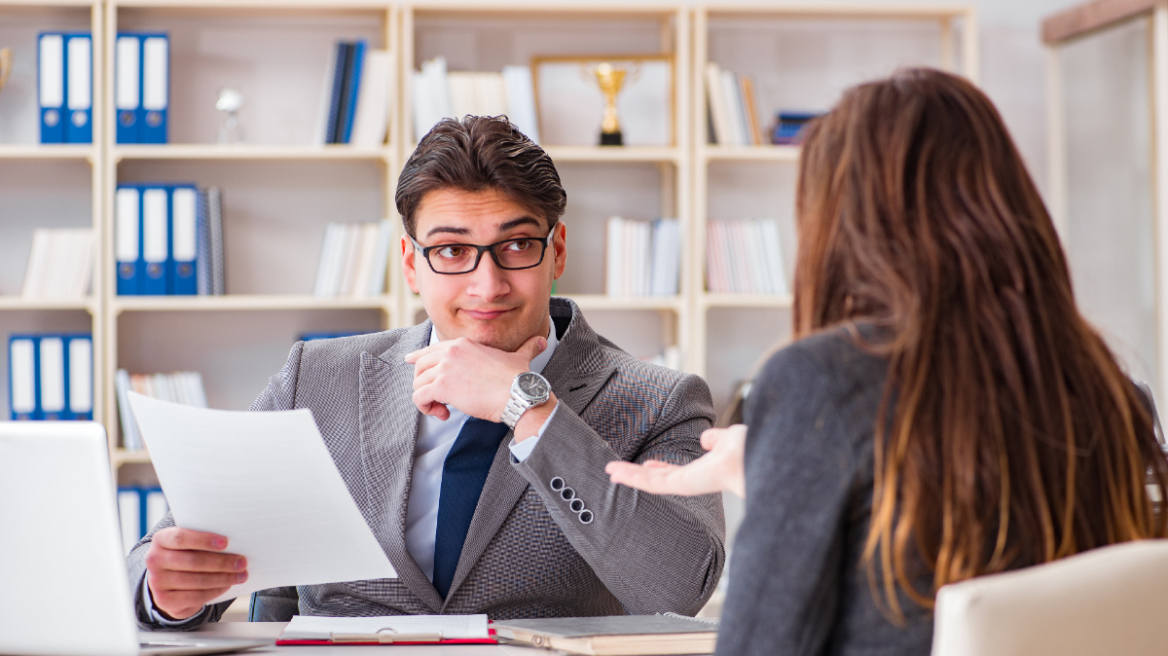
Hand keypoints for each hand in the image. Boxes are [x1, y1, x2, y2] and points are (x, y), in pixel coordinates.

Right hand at [143, 528, 246, 620]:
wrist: (167, 581)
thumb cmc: (186, 555)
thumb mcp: (188, 544)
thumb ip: (203, 540)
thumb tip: (235, 541)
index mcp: (161, 540)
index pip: (181, 538)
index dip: (204, 540)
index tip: (226, 542)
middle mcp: (154, 560)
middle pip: (193, 561)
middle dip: (221, 562)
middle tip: (242, 562)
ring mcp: (157, 582)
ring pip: (197, 580)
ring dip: (223, 578)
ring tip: (241, 575)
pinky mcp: (165, 600)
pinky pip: (195, 596)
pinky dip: (215, 590)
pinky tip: (227, 585)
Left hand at [405, 334, 546, 421]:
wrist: (519, 394)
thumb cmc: (520, 379)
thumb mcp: (521, 358)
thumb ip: (528, 348)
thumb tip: (542, 341)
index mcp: (464, 343)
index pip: (432, 348)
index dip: (418, 357)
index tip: (410, 361)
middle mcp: (451, 351)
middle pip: (420, 365)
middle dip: (423, 383)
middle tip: (437, 399)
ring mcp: (445, 368)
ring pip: (417, 383)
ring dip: (426, 399)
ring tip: (442, 409)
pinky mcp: (442, 386)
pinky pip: (418, 397)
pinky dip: (425, 409)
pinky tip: (443, 415)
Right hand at [606, 424, 746, 498]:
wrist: (754, 456)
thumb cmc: (748, 450)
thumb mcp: (728, 440)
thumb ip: (716, 439)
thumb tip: (706, 438)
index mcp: (704, 472)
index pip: (675, 473)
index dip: (659, 468)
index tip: (646, 464)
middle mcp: (694, 481)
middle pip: (659, 480)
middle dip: (638, 475)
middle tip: (617, 471)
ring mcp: (687, 485)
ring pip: (652, 483)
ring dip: (629, 476)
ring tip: (611, 471)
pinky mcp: (681, 485)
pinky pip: (653, 484)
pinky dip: (633, 477)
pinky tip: (618, 473)